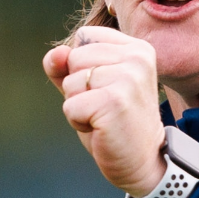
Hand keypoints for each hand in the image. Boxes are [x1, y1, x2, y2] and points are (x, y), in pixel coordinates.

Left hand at [51, 26, 167, 197]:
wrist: (142, 161)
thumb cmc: (114, 121)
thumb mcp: (89, 86)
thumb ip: (66, 65)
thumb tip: (56, 54)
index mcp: (136, 48)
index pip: (84, 36)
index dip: (81, 66)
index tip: (106, 87)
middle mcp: (137, 57)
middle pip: (74, 57)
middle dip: (78, 87)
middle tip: (105, 106)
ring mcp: (128, 78)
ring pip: (70, 82)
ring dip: (78, 106)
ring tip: (103, 117)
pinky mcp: (115, 101)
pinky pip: (70, 106)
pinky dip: (77, 121)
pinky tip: (100, 128)